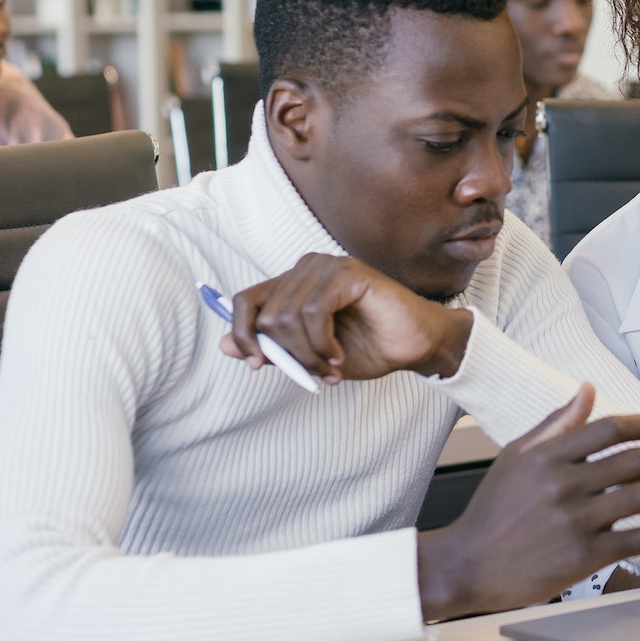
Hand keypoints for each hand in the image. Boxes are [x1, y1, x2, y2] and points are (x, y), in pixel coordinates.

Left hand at [219, 253, 472, 382]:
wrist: (414, 346)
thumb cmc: (368, 347)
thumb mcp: (310, 355)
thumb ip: (272, 349)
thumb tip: (224, 345)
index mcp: (295, 283)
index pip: (245, 301)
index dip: (243, 335)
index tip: (258, 365)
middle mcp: (308, 268)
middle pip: (267, 315)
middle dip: (287, 354)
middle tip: (315, 374)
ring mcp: (328, 267)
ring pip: (288, 316)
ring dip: (307, 354)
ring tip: (331, 368)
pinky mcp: (348, 274)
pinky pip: (314, 312)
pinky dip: (322, 343)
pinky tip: (338, 355)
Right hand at [417, 384, 639, 619]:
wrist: (467, 565)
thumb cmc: (492, 512)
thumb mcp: (516, 457)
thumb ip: (556, 424)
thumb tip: (586, 390)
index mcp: (548, 456)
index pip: (611, 428)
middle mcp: (563, 484)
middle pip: (637, 460)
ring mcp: (574, 521)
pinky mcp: (582, 557)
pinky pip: (636, 540)